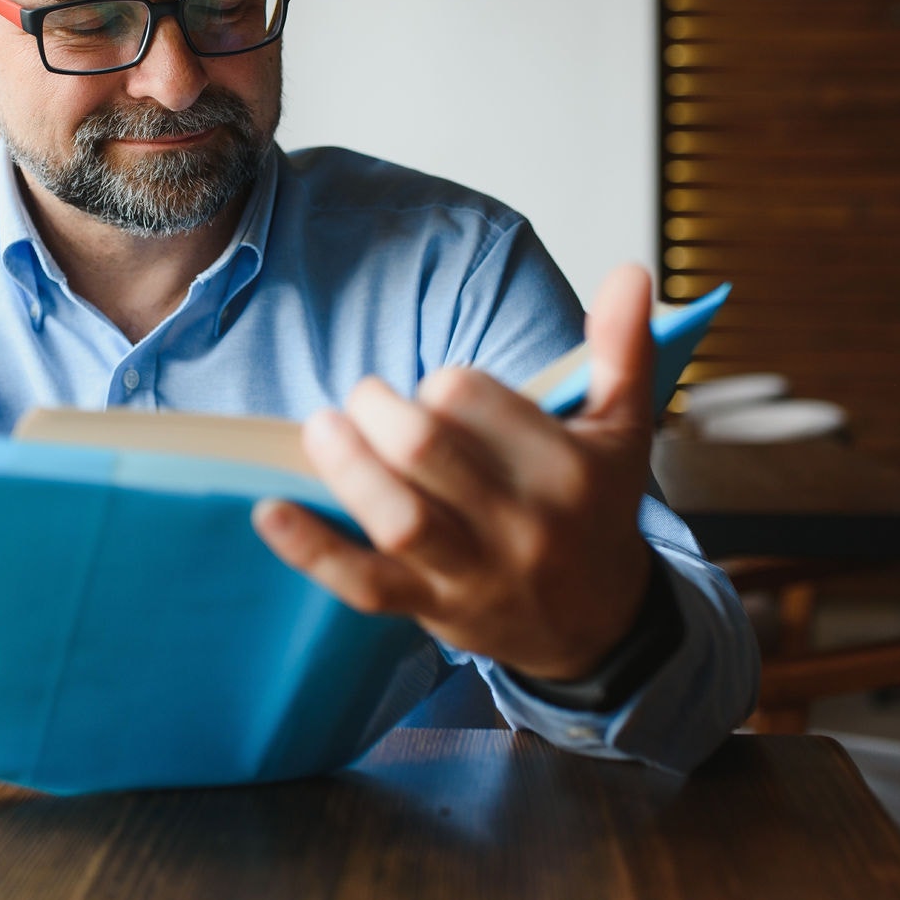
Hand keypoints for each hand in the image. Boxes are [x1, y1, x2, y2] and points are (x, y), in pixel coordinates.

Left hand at [251, 264, 660, 682]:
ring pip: (397, 520)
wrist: (599, 627)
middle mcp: (520, 523)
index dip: (443, 385)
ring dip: (346, 467)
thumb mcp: (622, 429)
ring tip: (322, 427)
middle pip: (426, 451)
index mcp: (565, 468)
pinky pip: (363, 583)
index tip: (441, 392)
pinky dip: (312, 548)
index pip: (474, 399)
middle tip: (365, 397)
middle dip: (379, 411)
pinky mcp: (430, 610)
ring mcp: (472, 573)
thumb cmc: (596, 511)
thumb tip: (629, 272)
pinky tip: (270, 510)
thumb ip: (621, 347)